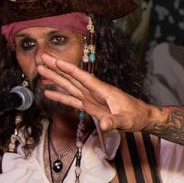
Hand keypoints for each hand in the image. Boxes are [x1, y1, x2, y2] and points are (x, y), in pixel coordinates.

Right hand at [37, 54, 154, 132]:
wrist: (142, 118)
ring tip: (41, 71)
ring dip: (55, 78)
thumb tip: (106, 124)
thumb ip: (115, 122)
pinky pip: (72, 99)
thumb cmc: (136, 116)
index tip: (55, 61)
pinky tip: (48, 92)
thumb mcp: (126, 121)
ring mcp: (91, 98)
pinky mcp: (90, 106)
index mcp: (102, 90)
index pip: (83, 77)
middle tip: (42, 58)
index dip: (69, 69)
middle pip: (72, 78)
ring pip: (69, 86)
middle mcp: (94, 92)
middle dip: (57, 68)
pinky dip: (60, 96)